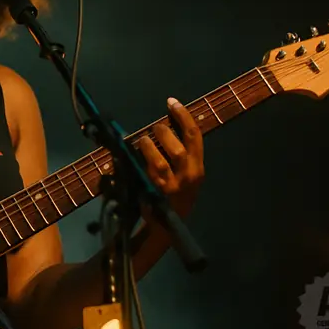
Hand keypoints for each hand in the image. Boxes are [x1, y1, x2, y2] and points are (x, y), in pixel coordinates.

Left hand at [138, 97, 204, 218]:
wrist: (168, 227)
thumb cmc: (176, 195)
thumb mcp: (186, 175)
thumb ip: (179, 152)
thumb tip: (162, 126)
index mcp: (198, 169)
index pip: (194, 136)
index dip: (183, 116)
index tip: (171, 102)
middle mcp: (187, 177)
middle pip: (177, 149)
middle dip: (164, 133)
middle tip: (155, 128)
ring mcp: (170, 187)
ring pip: (159, 162)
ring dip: (148, 146)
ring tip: (143, 140)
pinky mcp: (154, 194)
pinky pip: (144, 172)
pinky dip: (137, 160)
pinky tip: (130, 154)